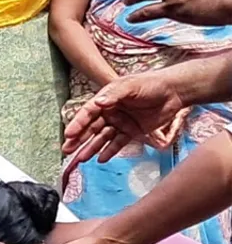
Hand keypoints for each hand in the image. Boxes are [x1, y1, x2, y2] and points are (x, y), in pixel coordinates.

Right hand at [62, 71, 186, 164]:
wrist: (176, 91)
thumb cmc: (152, 84)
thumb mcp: (131, 86)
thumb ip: (114, 94)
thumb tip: (98, 103)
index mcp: (107, 99)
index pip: (88, 113)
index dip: (78, 124)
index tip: (69, 135)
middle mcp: (111, 112)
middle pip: (91, 128)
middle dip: (79, 140)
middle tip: (67, 151)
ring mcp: (121, 122)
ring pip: (102, 138)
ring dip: (91, 148)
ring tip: (80, 159)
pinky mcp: (132, 131)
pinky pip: (118, 143)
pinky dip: (109, 151)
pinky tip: (101, 159)